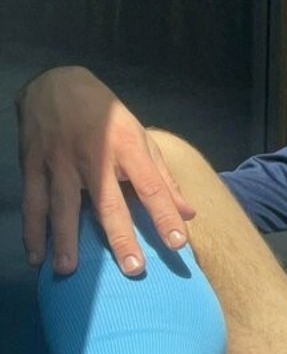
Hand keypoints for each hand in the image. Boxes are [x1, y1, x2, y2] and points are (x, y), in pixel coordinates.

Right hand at [16, 66, 194, 275]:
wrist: (56, 83)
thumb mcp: (140, 138)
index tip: (179, 244)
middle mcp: (95, 156)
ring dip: (65, 239)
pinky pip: (34, 201)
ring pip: (64, 205)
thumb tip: (188, 214)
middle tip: (133, 269)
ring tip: (69, 270)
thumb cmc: (107, 116)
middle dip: (121, 236)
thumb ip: (163, 178)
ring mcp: (60, 160)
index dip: (165, 215)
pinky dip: (32, 230)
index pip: (152, 186)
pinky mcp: (33, 163)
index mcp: (127, 147)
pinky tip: (36, 256)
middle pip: (109, 202)